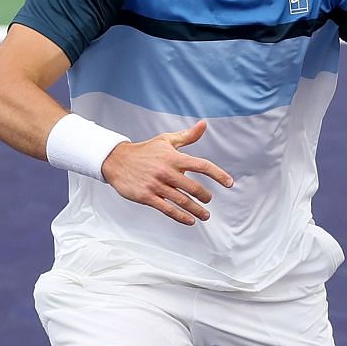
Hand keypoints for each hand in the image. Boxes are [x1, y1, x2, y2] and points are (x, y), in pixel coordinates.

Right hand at [100, 119, 234, 224]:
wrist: (116, 160)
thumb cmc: (144, 151)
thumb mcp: (165, 140)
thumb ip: (187, 136)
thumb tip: (204, 124)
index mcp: (173, 157)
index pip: (201, 165)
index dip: (218, 174)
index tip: (229, 183)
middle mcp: (167, 171)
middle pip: (193, 187)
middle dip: (205, 196)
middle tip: (209, 200)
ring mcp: (157, 185)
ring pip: (182, 201)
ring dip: (196, 210)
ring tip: (205, 216)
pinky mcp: (147, 196)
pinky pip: (167, 209)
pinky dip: (180, 217)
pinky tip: (189, 221)